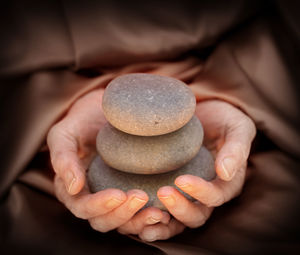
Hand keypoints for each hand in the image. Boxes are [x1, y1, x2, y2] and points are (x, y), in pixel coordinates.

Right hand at [47, 88, 168, 233]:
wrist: (103, 113)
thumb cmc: (81, 123)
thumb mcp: (64, 134)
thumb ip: (63, 158)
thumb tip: (73, 187)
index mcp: (73, 190)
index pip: (82, 207)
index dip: (98, 205)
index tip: (118, 195)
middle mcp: (93, 198)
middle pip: (104, 220)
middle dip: (122, 213)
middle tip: (141, 197)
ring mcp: (113, 198)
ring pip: (124, 222)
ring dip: (139, 221)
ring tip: (158, 213)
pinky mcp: (131, 193)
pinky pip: (139, 213)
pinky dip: (150, 217)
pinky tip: (166, 212)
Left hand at [137, 100, 255, 241]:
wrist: (206, 113)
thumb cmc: (224, 119)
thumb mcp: (237, 127)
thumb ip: (236, 149)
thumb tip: (226, 173)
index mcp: (227, 183)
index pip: (216, 195)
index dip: (200, 192)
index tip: (181, 179)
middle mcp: (207, 194)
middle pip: (196, 215)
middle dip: (180, 208)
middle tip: (163, 192)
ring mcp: (188, 194)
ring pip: (178, 220)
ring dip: (162, 223)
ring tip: (144, 220)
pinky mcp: (171, 189)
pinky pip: (162, 210)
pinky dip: (149, 217)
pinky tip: (133, 214)